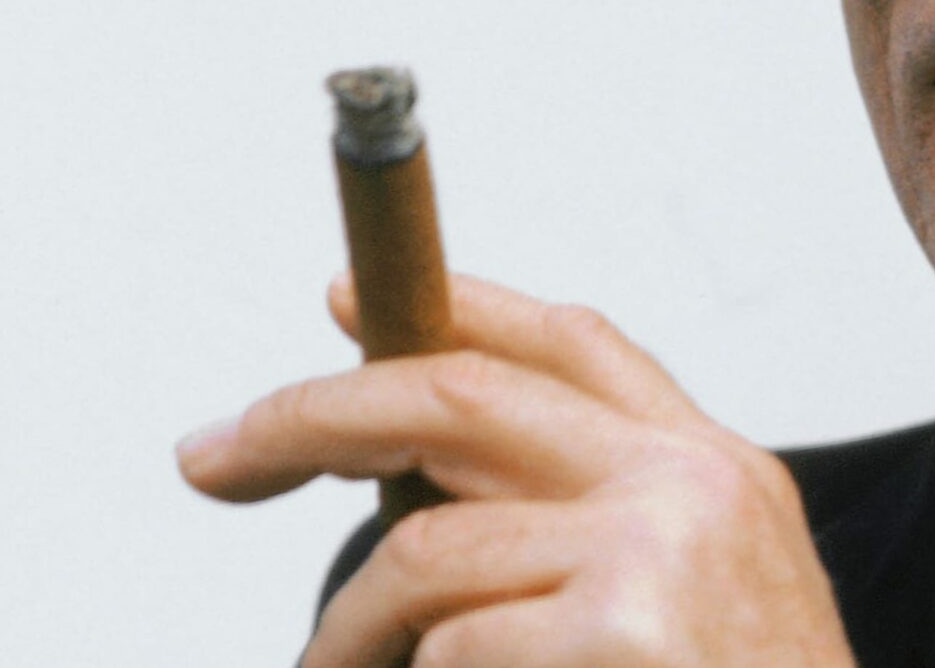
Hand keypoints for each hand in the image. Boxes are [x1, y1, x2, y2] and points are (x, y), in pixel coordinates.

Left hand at [177, 273, 856, 667]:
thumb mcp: (708, 601)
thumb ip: (604, 528)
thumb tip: (425, 499)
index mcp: (719, 471)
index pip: (575, 342)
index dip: (455, 307)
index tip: (346, 302)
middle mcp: (692, 486)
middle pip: (461, 397)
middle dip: (314, 416)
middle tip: (215, 455)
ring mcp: (658, 553)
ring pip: (425, 548)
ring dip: (349, 631)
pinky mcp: (619, 633)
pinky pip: (449, 649)